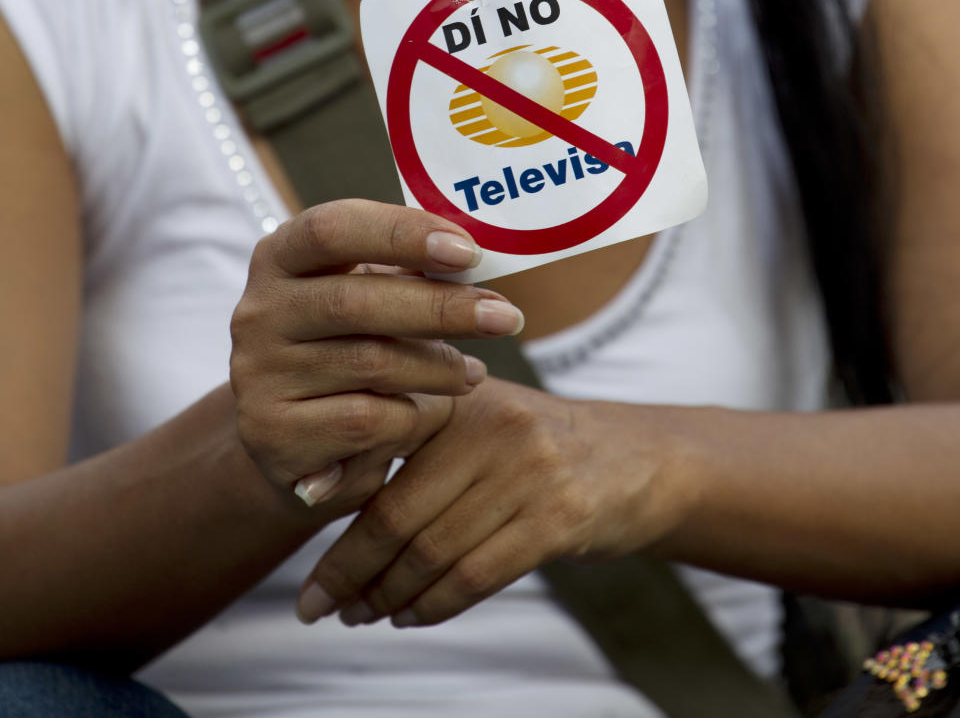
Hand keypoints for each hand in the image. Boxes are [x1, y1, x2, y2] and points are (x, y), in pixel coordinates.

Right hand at [229, 200, 524, 515]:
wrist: (292, 438)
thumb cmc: (348, 346)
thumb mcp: (366, 296)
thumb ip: (407, 271)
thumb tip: (476, 255)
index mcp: (279, 256)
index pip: (332, 228)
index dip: (400, 233)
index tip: (468, 251)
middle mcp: (258, 311)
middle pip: (356, 300)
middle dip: (442, 308)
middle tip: (505, 318)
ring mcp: (258, 375)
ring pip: (370, 364)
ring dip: (438, 367)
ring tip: (473, 372)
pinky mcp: (272, 435)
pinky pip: (366, 421)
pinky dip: (412, 416)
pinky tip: (432, 413)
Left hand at [298, 377, 691, 625]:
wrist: (638, 460)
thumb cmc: (538, 444)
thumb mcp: (481, 415)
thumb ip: (417, 432)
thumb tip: (325, 480)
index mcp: (461, 395)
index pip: (377, 452)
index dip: (332, 508)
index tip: (301, 544)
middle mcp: (491, 424)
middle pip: (396, 514)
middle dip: (348, 571)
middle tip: (317, 605)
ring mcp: (527, 471)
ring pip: (431, 552)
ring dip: (386, 596)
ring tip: (360, 614)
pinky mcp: (557, 518)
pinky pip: (475, 575)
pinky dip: (434, 605)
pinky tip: (411, 615)